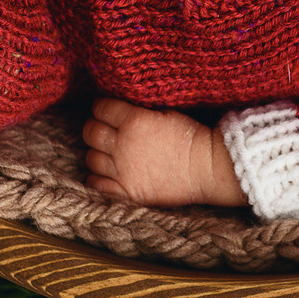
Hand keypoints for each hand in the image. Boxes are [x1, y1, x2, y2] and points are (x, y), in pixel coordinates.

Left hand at [83, 98, 244, 206]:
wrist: (208, 167)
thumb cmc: (192, 136)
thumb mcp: (166, 111)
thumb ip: (139, 109)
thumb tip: (119, 106)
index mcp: (134, 121)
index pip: (101, 108)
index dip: (102, 108)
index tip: (107, 110)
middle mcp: (123, 145)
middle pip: (91, 132)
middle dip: (94, 128)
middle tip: (104, 129)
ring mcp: (123, 171)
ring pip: (91, 158)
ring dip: (97, 153)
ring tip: (108, 152)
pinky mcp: (128, 192)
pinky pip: (97, 185)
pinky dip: (97, 178)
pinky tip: (105, 174)